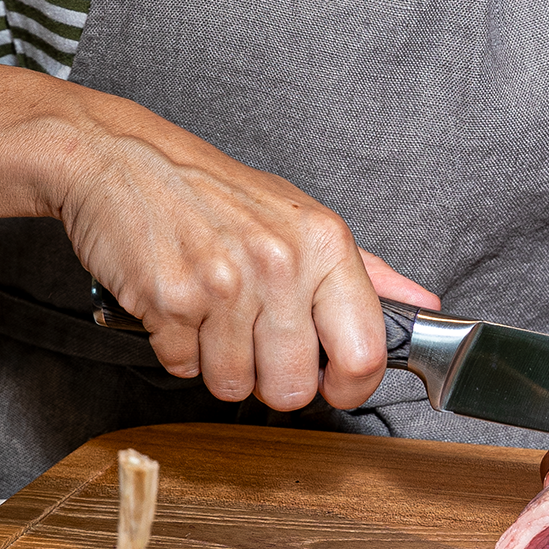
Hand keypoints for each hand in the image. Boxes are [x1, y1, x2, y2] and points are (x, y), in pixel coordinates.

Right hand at [55, 115, 437, 413]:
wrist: (125, 160)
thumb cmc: (214, 191)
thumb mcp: (301, 217)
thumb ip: (366, 271)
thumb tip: (424, 307)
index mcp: (324, 242)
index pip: (365, 352)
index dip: (350, 386)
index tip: (332, 382)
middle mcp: (280, 262)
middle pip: (293, 388)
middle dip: (269, 378)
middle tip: (253, 336)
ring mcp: (224, 283)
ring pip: (234, 387)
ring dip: (217, 363)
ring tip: (211, 312)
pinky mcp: (171, 300)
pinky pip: (183, 369)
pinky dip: (177, 348)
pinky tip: (178, 304)